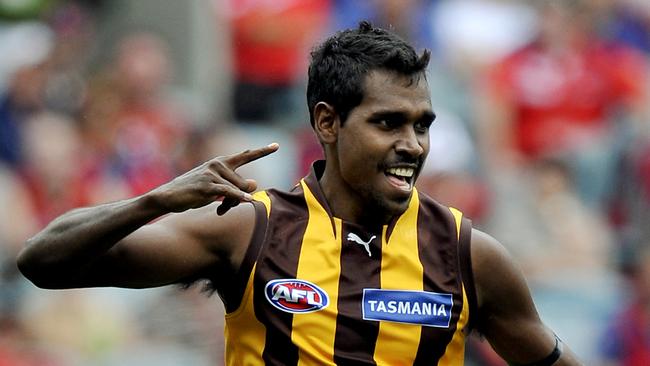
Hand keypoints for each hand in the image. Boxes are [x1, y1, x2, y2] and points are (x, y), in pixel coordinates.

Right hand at [149, 143, 278, 214]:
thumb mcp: (216, 188)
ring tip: (220, 210)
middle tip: (226, 207)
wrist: (168, 197)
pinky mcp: (208, 185)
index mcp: (221, 162)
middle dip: (240, 198)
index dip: (262, 151)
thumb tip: (255, 184)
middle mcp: (218, 164)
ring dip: (232, 205)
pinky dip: (240, 197)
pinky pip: (230, 192)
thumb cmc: (193, 193)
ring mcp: (212, 173)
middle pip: (245, 183)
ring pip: (238, 191)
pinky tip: (249, 200)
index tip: (276, 146)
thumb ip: (236, 185)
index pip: (245, 156)